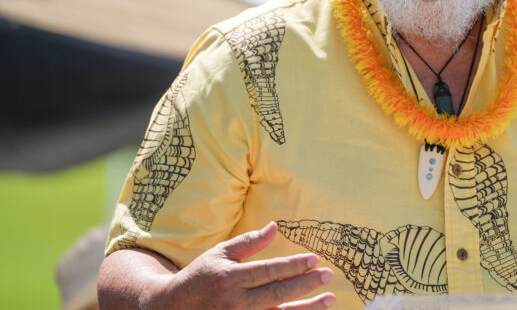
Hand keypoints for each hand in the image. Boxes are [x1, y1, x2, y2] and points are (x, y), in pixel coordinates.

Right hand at [151, 222, 334, 309]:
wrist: (173, 307)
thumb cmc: (201, 276)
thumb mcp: (221, 253)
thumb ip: (249, 242)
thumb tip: (275, 227)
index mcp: (232, 277)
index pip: (269, 271)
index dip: (293, 266)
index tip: (315, 259)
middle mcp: (237, 301)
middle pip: (278, 294)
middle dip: (306, 285)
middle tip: (328, 276)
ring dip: (308, 308)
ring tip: (330, 299)